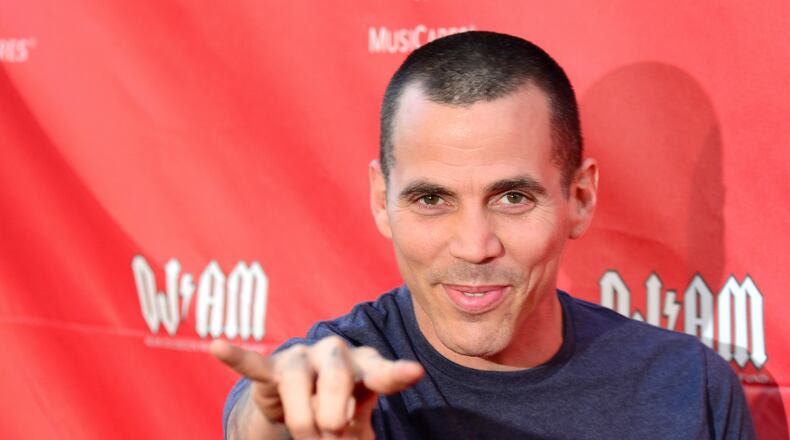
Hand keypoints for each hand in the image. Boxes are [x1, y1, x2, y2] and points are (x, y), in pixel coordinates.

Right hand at [210, 336, 423, 438]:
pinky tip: (218, 346)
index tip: (413, 373)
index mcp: (366, 367)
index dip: (397, 374)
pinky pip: (253, 363)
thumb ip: (356, 431)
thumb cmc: (341, 412)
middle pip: (338, 379)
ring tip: (307, 436)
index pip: (383, 371)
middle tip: (333, 436)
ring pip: (300, 386)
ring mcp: (303, 357)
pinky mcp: (272, 368)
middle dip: (334, 418)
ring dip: (304, 421)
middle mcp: (336, 353)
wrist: (306, 403)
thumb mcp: (356, 427)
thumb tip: (343, 430)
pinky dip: (236, 357)